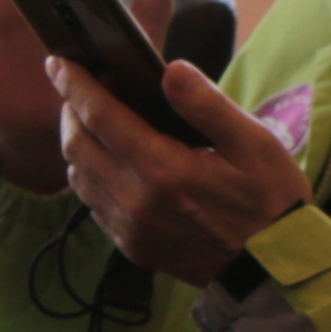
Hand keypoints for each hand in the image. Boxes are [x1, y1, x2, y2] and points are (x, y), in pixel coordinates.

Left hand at [51, 46, 309, 287]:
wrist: (272, 269)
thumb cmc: (270, 199)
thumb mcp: (254, 143)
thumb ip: (207, 105)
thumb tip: (170, 70)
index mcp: (164, 170)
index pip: (100, 117)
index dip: (74, 86)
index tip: (58, 62)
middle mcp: (136, 201)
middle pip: (77, 146)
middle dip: (70, 110)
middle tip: (75, 88)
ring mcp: (130, 229)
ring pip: (79, 177)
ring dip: (76, 143)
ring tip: (89, 121)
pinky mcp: (132, 248)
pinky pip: (93, 205)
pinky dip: (90, 176)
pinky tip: (107, 162)